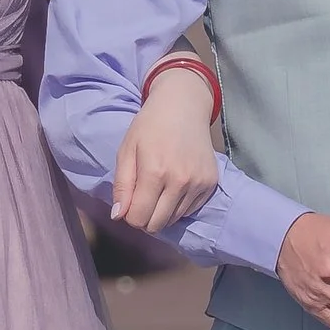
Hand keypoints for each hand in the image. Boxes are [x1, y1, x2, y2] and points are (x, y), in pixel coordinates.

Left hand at [111, 73, 219, 230]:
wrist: (184, 106)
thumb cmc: (149, 126)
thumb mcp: (127, 150)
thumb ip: (122, 185)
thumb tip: (119, 216)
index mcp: (155, 172)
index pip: (139, 218)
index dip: (130, 215)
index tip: (130, 201)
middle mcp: (180, 181)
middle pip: (157, 224)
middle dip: (145, 217)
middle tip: (142, 198)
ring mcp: (199, 183)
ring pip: (174, 219)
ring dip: (162, 211)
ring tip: (159, 188)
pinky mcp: (211, 183)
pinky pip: (189, 210)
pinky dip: (179, 205)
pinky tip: (175, 184)